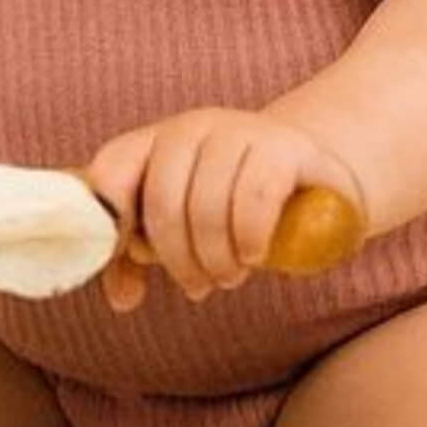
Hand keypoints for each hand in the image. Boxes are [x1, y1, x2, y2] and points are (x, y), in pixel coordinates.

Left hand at [83, 108, 362, 312]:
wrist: (312, 182)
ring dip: (216, 256)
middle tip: (199, 287)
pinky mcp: (285, 147)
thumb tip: (123, 299)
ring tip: (229, 276)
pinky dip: (249, 236)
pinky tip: (254, 255)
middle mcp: (192, 128)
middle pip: (163, 200)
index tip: (135, 257)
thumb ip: (140, 259)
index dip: (113, 217)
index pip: (113, 168)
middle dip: (178, 258)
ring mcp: (239, 130)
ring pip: (208, 203)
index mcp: (155, 143)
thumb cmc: (232, 209)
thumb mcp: (182, 231)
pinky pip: (255, 197)